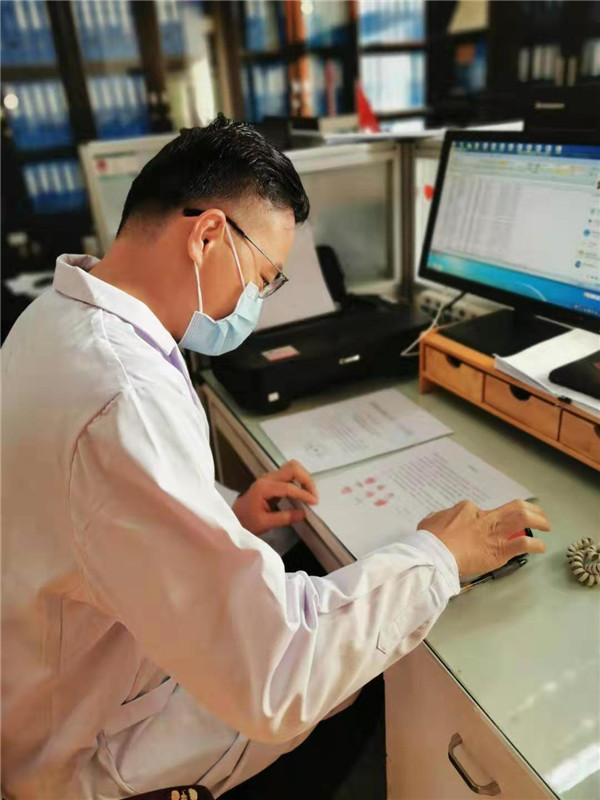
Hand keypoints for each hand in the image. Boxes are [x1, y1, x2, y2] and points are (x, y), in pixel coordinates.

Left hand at [233, 460, 318, 535]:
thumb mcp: (265, 523)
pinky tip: (303, 492)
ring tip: (310, 493)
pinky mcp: (273, 480)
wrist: (235, 517)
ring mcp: (270, 477)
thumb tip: (303, 513)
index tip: (314, 502)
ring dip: (304, 478)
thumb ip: (285, 518)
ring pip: (292, 467)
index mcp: (264, 488)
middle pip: (292, 468)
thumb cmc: (247, 521)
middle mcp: (267, 478)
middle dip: (306, 479)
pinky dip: (299, 480)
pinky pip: (289, 473)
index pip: (288, 486)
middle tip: (313, 496)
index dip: (303, 493)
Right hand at [418, 499, 549, 575]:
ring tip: (546, 526)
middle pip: (514, 507)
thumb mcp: (429, 521)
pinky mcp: (501, 550)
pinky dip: (535, 544)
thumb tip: (437, 520)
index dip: (489, 517)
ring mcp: (495, 533)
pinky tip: (540, 547)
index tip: (491, 525)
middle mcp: (485, 517)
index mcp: (467, 509)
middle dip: (530, 508)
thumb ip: (438, 518)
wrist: (435, 554)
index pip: (483, 510)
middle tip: (537, 514)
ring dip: (538, 521)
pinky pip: (524, 544)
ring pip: (523, 519)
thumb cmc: (430, 540)